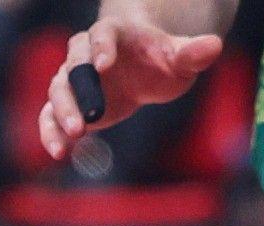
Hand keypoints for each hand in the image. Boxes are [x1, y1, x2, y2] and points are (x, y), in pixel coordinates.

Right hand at [38, 17, 222, 162]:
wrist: (144, 71)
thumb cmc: (163, 60)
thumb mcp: (181, 58)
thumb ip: (193, 53)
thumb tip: (214, 45)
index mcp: (114, 34)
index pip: (102, 34)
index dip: (101, 47)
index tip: (103, 65)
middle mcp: (87, 54)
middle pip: (73, 64)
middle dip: (77, 89)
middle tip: (85, 119)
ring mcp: (75, 79)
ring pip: (59, 90)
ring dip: (62, 113)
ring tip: (73, 137)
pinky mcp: (70, 104)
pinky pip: (49, 115)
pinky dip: (50, 132)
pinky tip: (58, 152)